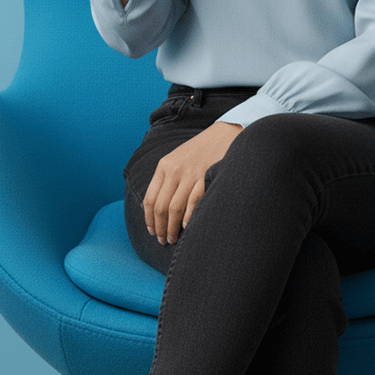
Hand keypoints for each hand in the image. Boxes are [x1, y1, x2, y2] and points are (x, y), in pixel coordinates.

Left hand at [143, 122, 242, 245]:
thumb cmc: (200, 150)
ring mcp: (191, 174)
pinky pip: (193, 202)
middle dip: (160, 228)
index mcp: (164, 165)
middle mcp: (175, 170)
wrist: (225, 133)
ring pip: (174, 209)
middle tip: (163, 241)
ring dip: (172, 228)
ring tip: (173, 239)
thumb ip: (167, 178)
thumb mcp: (178, 159)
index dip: (149, 219)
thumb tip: (157, 208)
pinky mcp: (206, 176)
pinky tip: (186, 227)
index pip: (150, 198)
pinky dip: (188, 217)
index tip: (152, 231)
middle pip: (161, 207)